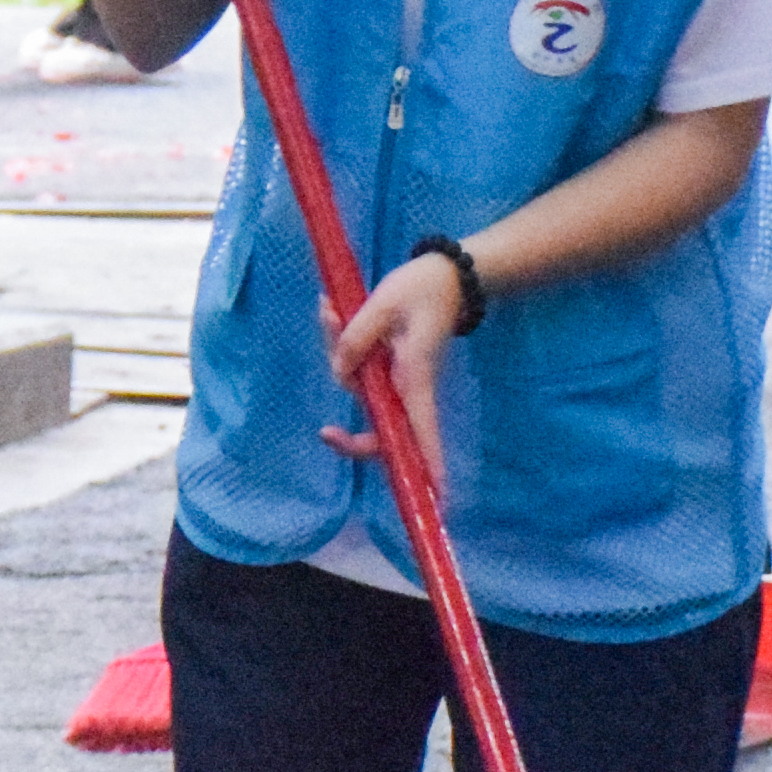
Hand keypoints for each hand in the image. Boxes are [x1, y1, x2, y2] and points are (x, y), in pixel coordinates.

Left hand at [312, 249, 466, 448]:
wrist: (445, 276)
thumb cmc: (421, 290)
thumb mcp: (384, 305)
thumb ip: (357, 338)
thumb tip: (339, 372)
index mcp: (414, 377)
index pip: (420, 429)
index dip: (426, 463)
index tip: (433, 495)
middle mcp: (407, 388)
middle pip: (383, 433)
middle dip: (352, 439)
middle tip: (325, 432)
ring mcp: (398, 383)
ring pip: (362, 395)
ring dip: (339, 357)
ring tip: (331, 311)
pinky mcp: (389, 371)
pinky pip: (359, 373)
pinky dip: (342, 347)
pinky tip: (332, 312)